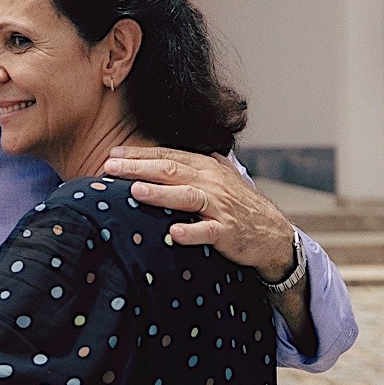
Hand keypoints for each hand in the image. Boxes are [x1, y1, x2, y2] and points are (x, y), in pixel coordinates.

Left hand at [103, 145, 295, 282]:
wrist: (273, 233)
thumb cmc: (240, 204)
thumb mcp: (220, 176)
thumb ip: (197, 163)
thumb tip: (170, 151)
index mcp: (205, 167)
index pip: (167, 156)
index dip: (139, 154)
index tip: (112, 155)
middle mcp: (211, 182)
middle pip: (171, 171)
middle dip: (138, 167)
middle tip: (110, 167)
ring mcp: (220, 207)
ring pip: (187, 195)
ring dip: (161, 193)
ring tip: (136, 191)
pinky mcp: (228, 232)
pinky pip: (208, 231)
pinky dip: (192, 231)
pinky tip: (174, 232)